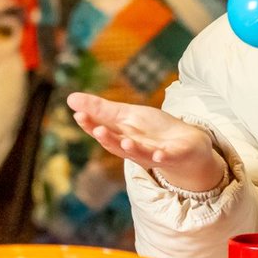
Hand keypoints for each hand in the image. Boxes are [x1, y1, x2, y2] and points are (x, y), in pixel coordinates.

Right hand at [66, 93, 225, 191]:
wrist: (186, 146)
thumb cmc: (154, 132)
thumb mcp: (127, 116)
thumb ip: (102, 110)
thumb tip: (71, 99)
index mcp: (121, 136)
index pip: (102, 130)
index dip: (90, 124)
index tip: (78, 115)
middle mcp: (134, 148)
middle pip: (117, 144)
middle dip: (107, 138)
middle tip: (97, 129)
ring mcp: (153, 155)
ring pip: (140, 153)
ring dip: (132, 148)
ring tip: (125, 141)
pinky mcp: (173, 156)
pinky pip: (167, 158)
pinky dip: (162, 156)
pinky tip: (158, 154)